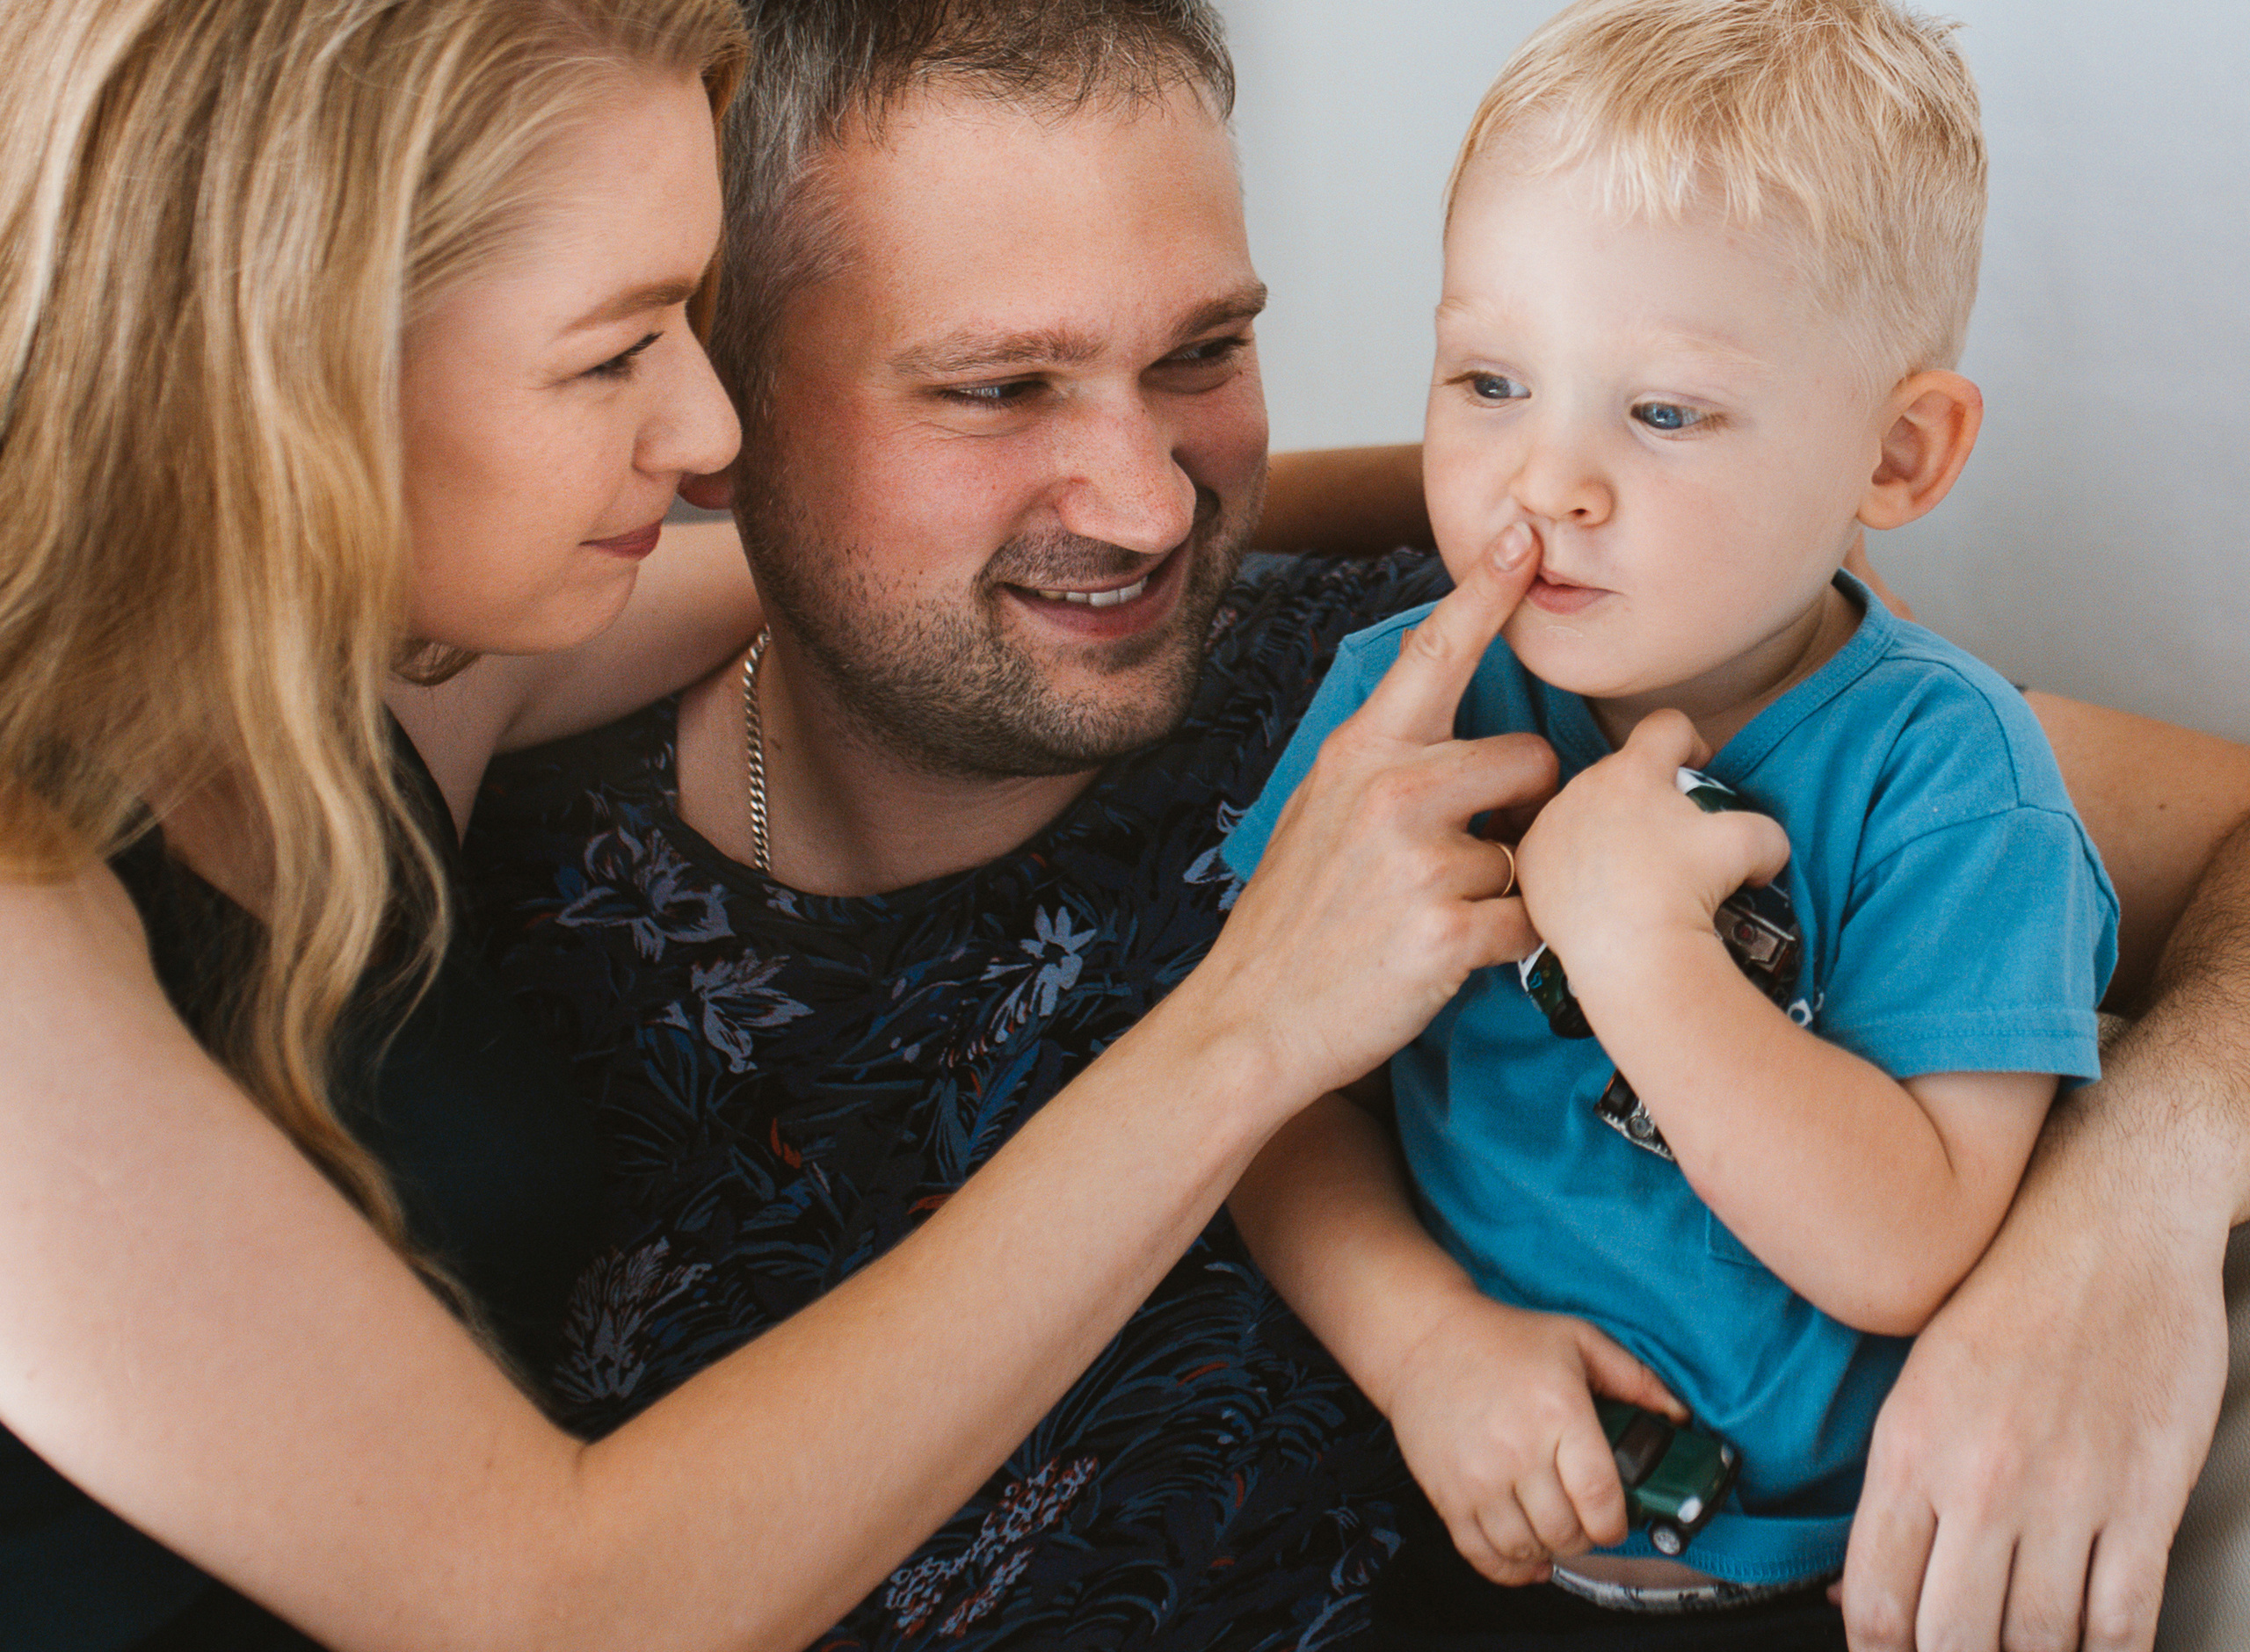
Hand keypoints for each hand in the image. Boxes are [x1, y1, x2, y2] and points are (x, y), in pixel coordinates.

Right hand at [1187, 525, 1556, 1103]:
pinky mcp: (1443, 930)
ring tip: (1438, 916)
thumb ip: (1386, 761)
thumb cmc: (1294, 919)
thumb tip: (1450, 716)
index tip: (1523, 536)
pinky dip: (1507, 947)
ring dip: (1507, 886)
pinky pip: (1527, 922)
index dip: (1487, 591)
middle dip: (1526, 804)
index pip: (1437, 653)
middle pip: (1533, 756)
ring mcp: (1417, 858)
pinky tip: (1450, 959)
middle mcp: (1390, 789)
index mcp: (1361, 751)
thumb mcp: (1319, 811)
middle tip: (1473, 852)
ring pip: (1530, 849)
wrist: (1249, 1020)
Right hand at [1388, 1290, 1684, 1585]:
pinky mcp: (1447, 1494)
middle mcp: (1518, 1450)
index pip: (1601, 1500)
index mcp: (1558, 1413)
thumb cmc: (1503, 1338)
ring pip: (1527, 1549)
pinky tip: (1525, 1555)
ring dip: (1548, 1549)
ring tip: (1553, 1528)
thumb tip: (1679, 1416)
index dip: (1617, 1524)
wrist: (1424, 1338)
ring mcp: (1478, 1477)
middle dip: (1585, 1535)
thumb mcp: (1577, 1339)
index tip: (1616, 1519)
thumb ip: (1634, 1378)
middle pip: (1567, 1531)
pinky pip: (1481, 1554)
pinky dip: (1509, 1568)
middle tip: (1584, 1518)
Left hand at [1515, 710, 1788, 987]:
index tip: (1696, 774)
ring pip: (1587, 809)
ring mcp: (1551, 823)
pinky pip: (1556, 847)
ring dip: (1610, 827)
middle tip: (1670, 841)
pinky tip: (1597, 892)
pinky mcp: (1531, 861)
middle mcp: (1584, 786)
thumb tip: (1763, 850)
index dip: (1690, 743)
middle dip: (1648, 797)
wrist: (1628, 951)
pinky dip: (1576, 862)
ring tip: (1631, 872)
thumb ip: (1765, 831)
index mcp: (1634, 770)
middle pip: (1623, 772)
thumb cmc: (1688, 891)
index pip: (1665, 726)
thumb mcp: (1751, 848)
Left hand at [1842, 1098, 2230, 1651]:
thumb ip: (1897, 1483)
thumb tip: (1861, 1585)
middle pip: (1954, 1637)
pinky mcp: (2144, 1495)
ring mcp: (2067, 1492)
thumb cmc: (2007, 1289)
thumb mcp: (1918, 1379)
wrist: (2109, 1221)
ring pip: (2039, 1641)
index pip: (1876, 1600)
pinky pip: (2124, 1616)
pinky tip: (2094, 1650)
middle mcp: (1981, 1478)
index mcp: (1909, 1446)